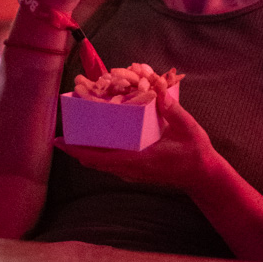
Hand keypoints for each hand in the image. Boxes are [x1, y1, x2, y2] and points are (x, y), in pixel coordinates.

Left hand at [55, 92, 220, 198]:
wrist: (203, 175)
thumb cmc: (195, 152)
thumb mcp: (186, 126)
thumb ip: (170, 108)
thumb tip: (156, 86)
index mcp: (140, 159)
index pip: (100, 157)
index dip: (77, 150)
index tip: (59, 141)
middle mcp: (131, 169)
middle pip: (94, 162)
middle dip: (75, 150)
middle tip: (60, 135)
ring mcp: (133, 173)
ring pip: (101, 165)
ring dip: (85, 152)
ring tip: (73, 136)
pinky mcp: (136, 172)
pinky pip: (110, 164)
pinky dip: (98, 154)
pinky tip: (96, 141)